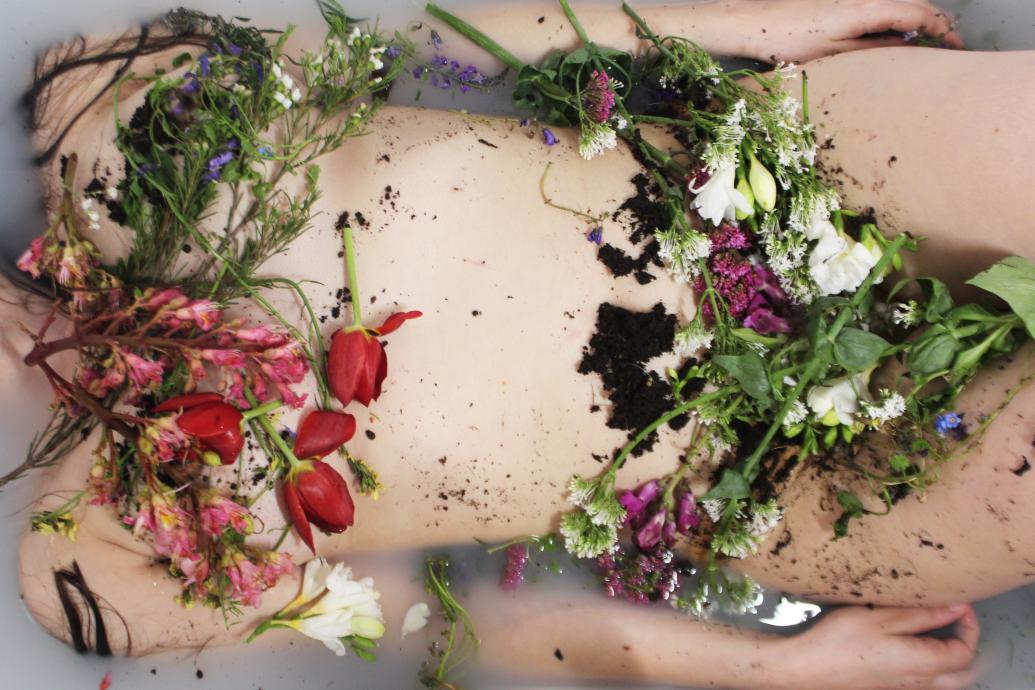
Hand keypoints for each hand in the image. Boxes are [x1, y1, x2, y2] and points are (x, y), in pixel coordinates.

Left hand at [712, 0, 963, 62]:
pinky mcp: (841, 1)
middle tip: (950, 47)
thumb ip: (875, 50)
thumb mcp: (835, 55)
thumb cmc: (787, 41)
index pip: (920, 13)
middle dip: (937, 23)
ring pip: (898, 3)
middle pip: (915, 3)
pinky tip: (893, 37)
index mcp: (867, 7)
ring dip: (918, 20)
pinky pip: (880, 6)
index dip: (944, 30)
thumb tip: (909, 49)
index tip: (958, 47)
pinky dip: (896, 18)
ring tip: (928, 44)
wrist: (752, 23)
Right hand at [770, 604, 979, 689]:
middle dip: (963, 645)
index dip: (969, 625)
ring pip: (941, 680)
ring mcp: (900, 687)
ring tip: (933, 629)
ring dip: (945, 656)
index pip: (964, 651)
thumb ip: (923, 614)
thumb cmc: (840, 640)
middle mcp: (918, 682)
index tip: (959, 602)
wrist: (805, 668)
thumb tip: (956, 607)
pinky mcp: (884, 686)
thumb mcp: (882, 617)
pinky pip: (920, 680)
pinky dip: (926, 664)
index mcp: (923, 664)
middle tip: (954, 619)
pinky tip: (905, 645)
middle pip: (960, 672)